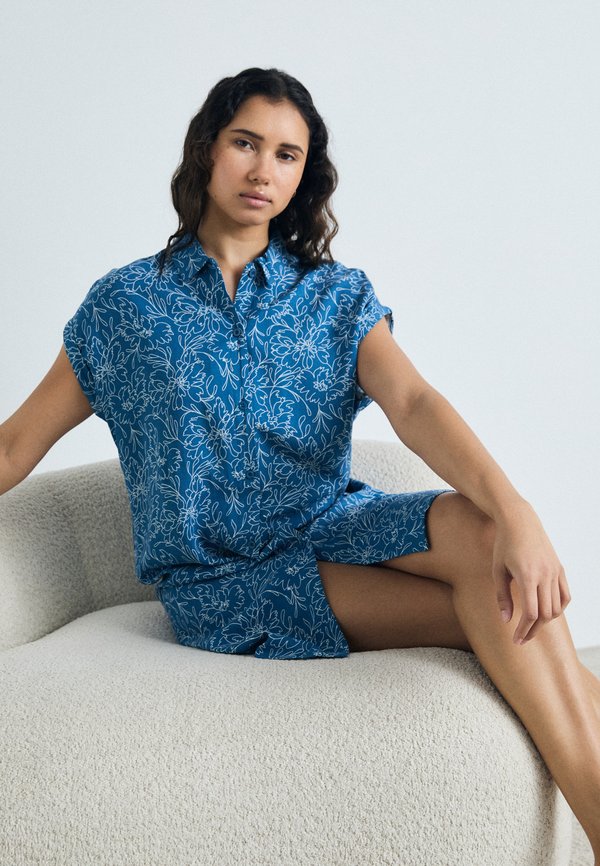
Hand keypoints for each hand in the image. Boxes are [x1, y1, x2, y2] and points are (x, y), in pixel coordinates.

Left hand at [491, 503, 571, 644]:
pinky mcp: (559, 568)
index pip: (530, 612)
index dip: (523, 630)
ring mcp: (555, 571)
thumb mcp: (497, 570)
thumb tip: (506, 620)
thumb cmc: (504, 544)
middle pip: (545, 614)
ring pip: (557, 607)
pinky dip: (558, 608)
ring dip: (545, 621)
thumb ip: (502, 597)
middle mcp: (545, 575)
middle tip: (521, 638)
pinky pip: (565, 595)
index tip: (515, 640)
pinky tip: (546, 613)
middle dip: (533, 630)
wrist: (520, 521)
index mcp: (528, 575)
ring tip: (531, 626)